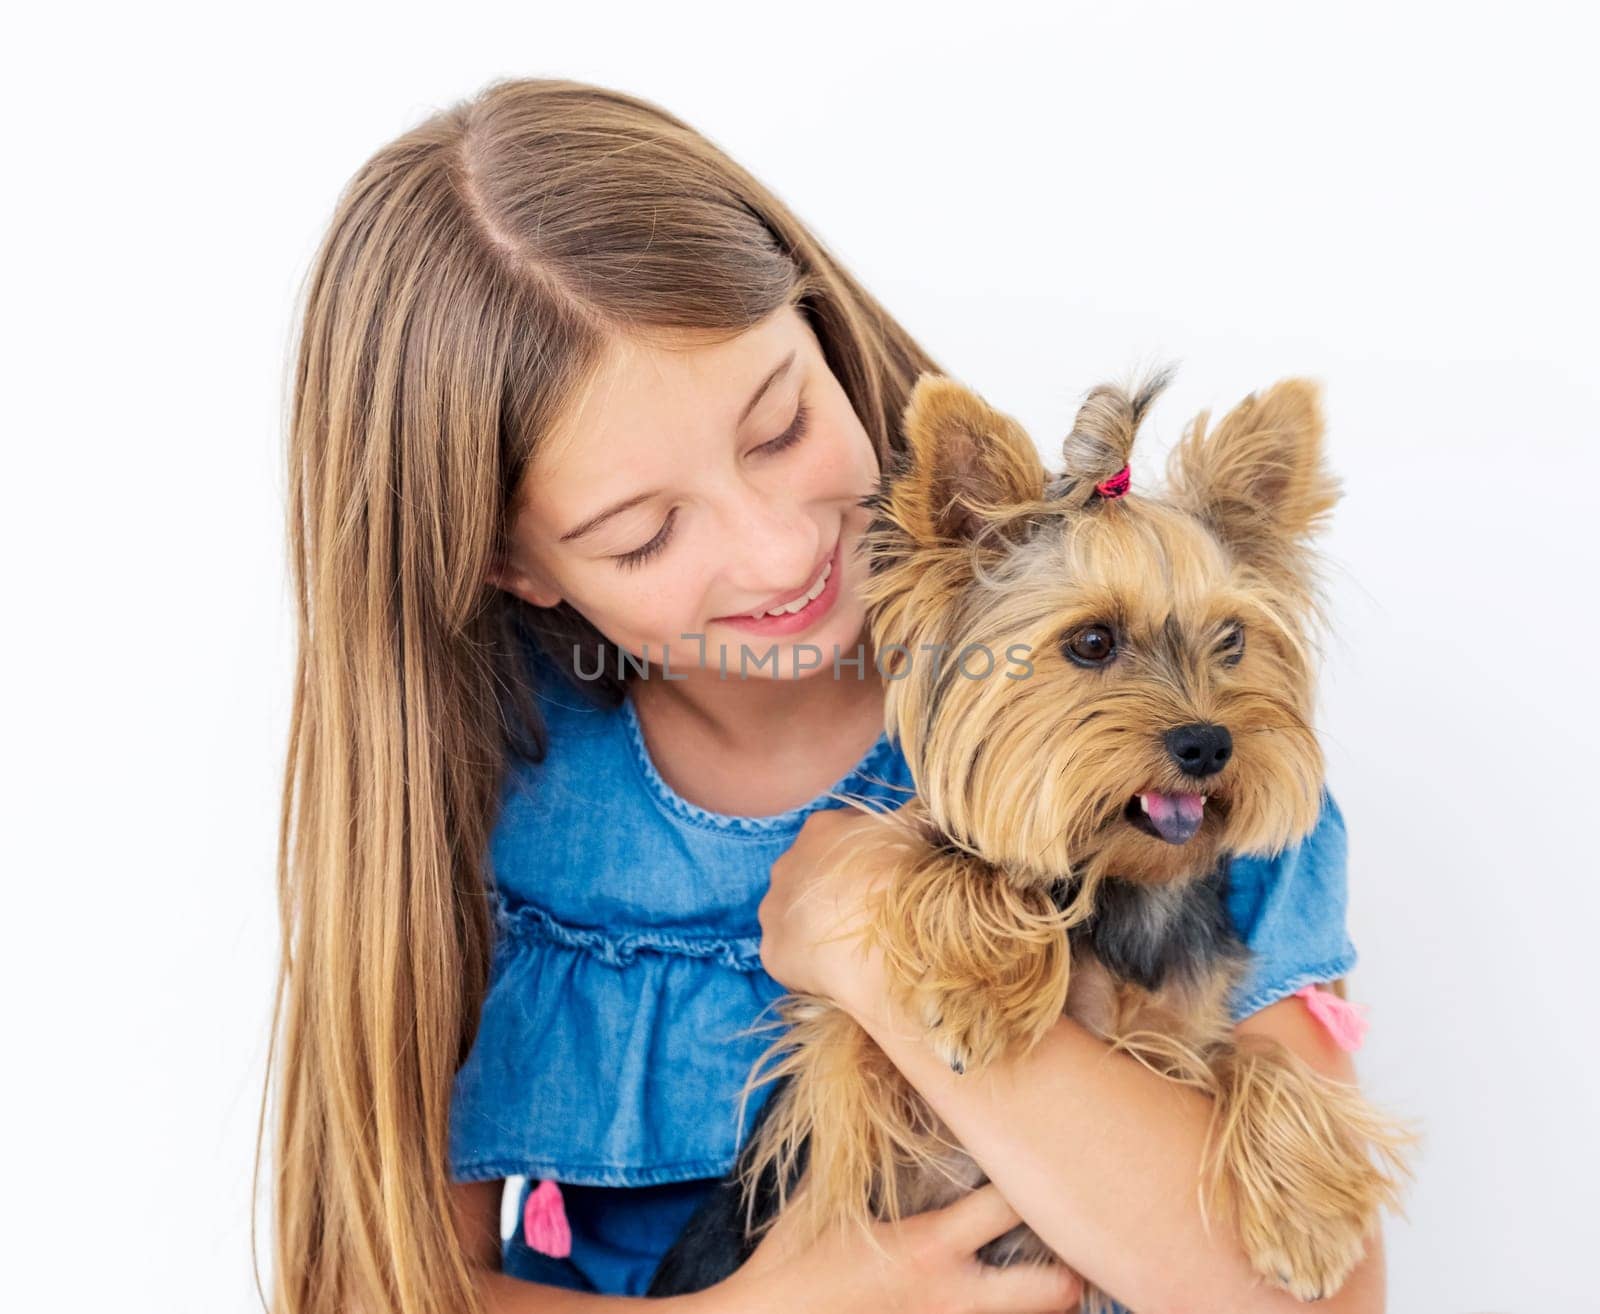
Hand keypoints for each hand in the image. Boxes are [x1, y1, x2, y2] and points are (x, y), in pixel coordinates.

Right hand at [718, 1180, 1083, 1313]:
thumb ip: (865, 1165)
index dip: (1040, 1177)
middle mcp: (954, 1298)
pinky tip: (990, 1294)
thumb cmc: (788, 1264)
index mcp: (929, 1247)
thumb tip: (878, 1114)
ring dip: (1042, 1297)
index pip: (1012, 1204)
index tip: (1051, 1154)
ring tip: (1048, 1268)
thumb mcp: (825, 1202)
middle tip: (1077, 1241)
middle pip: (1054, 1290)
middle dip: (1076, 1270)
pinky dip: (999, 1311)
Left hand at [758, 803, 916, 1011]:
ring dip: (819, 924)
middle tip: (871, 910)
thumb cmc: (897, 878)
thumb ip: (912, 818)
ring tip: (853, 942)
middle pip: (813, 874)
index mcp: (821, 829)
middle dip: (838, 889)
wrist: (876, 941)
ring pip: (796, 914)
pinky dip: (812, 962)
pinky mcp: (771, 952)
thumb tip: (923, 811)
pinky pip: (793, 956)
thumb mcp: (913, 833)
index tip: (886, 873)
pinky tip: (839, 969)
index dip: (867, 855)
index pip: (843, 834)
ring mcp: (773, 909)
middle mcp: (786, 864)